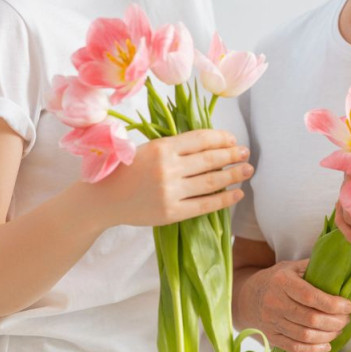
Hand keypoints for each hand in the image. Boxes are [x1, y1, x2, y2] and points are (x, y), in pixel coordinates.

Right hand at [89, 128, 250, 227]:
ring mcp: (170, 192)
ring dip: (233, 175)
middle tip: (246, 154)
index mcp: (162, 147)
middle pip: (210, 159)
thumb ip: (174, 146)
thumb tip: (209, 144)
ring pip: (211, 181)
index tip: (233, 140)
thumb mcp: (147, 148)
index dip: (221, 138)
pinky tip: (236, 193)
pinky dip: (224, 199)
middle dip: (232, 155)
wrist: (103, 198)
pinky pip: (205, 205)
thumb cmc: (125, 170)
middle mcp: (168, 168)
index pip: (200, 139)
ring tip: (247, 170)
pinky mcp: (172, 212)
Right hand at [240, 258, 350, 351]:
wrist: (247, 297)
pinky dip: (314, 349)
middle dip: (335, 322)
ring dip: (328, 335)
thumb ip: (314, 267)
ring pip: (305, 336)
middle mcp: (274, 302)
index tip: (348, 306)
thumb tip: (341, 269)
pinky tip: (326, 344)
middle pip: (311, 319)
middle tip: (346, 319)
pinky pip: (295, 348)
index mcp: (281, 282)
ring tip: (338, 329)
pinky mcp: (271, 337)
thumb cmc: (276, 280)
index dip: (332, 304)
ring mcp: (271, 322)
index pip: (310, 296)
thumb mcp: (292, 267)